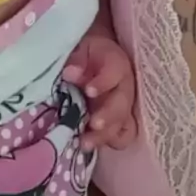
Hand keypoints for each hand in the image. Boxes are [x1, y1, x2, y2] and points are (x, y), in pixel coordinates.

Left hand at [63, 24, 135, 150]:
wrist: (97, 56)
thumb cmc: (88, 52)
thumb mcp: (82, 48)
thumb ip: (77, 60)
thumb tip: (70, 73)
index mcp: (117, 64)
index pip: (115, 72)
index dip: (103, 83)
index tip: (88, 91)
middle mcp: (125, 87)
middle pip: (122, 103)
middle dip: (108, 115)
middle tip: (94, 124)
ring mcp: (124, 106)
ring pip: (122, 123)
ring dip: (105, 135)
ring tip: (85, 143)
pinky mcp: (120, 120)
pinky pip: (123, 135)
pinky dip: (110, 142)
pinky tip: (92, 147)